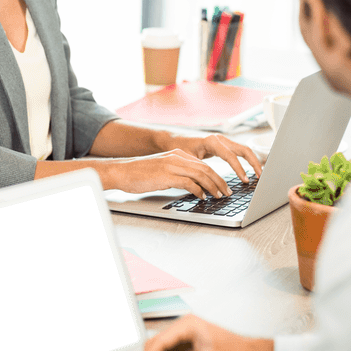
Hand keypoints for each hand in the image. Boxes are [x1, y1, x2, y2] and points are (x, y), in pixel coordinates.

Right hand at [103, 149, 231, 198]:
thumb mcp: (163, 170)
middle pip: (206, 168)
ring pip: (201, 174)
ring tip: (219, 196)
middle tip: (227, 192)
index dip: (217, 176)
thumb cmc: (140, 174)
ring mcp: (171, 165)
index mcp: (177, 154)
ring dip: (213, 187)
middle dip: (220, 181)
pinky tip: (201, 197)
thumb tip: (194, 186)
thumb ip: (179, 174)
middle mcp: (177, 157)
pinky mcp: (166, 175)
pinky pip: (188, 182)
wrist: (122, 172)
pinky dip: (198, 190)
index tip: (223, 186)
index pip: (203, 164)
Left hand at [166, 133, 262, 181]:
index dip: (239, 169)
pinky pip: (239, 152)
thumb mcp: (188, 161)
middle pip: (244, 149)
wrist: (173, 140)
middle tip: (260, 177)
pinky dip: (247, 160)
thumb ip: (199, 172)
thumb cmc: (178, 150)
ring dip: (254, 161)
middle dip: (254, 163)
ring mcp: (223, 141)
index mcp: (212, 142)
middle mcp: (220, 139)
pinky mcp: (224, 145)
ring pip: (244, 149)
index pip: (231, 156)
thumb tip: (209, 188)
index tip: (245, 180)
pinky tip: (252, 169)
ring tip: (260, 174)